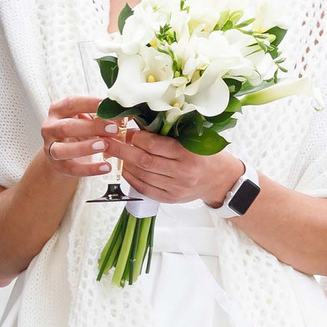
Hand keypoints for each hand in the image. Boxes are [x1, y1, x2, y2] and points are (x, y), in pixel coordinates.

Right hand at [36, 96, 116, 178]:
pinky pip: (72, 168)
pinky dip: (89, 169)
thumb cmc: (78, 130)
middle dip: (92, 127)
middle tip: (113, 128)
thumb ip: (102, 115)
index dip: (90, 103)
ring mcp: (50, 148)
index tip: (108, 106)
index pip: (72, 103)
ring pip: (63, 149)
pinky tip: (105, 167)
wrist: (64, 153)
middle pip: (67, 126)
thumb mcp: (87, 118)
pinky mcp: (57, 165)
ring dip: (85, 148)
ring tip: (105, 146)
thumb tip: (125, 113)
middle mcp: (50, 127)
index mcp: (58, 110)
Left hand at [109, 126, 246, 207]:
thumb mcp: (191, 140)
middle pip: (145, 161)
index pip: (155, 145)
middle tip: (108, 142)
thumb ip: (167, 135)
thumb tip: (137, 127)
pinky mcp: (170, 199)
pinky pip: (145, 189)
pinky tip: (125, 169)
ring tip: (115, 154)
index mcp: (188, 154)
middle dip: (122, 151)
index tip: (127, 131)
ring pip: (142, 175)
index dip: (137, 138)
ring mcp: (176, 188)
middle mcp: (182, 173)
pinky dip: (131, 179)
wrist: (219, 179)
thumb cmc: (204, 154)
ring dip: (125, 164)